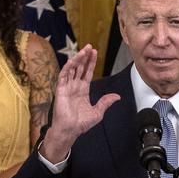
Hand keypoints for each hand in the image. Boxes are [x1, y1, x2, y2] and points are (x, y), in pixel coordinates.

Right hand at [40, 44, 119, 162]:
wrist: (70, 130)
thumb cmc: (80, 124)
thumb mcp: (98, 112)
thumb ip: (105, 102)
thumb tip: (117, 96)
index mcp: (83, 90)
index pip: (87, 73)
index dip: (91, 63)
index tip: (95, 53)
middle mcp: (74, 86)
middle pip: (80, 68)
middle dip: (85, 57)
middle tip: (90, 47)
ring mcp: (67, 87)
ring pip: (72, 69)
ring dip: (77, 59)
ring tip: (84, 50)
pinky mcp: (60, 90)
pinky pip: (63, 75)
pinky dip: (67, 67)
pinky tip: (72, 60)